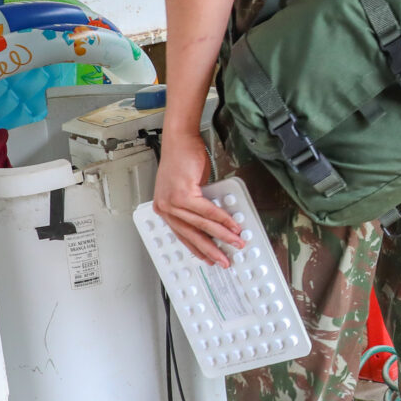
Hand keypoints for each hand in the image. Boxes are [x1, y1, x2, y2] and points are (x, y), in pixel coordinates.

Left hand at [153, 129, 242, 264]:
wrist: (180, 140)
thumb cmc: (183, 159)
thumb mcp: (189, 187)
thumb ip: (197, 205)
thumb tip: (214, 219)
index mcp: (164, 208)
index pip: (182, 235)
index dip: (198, 248)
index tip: (209, 258)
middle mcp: (165, 207)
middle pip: (191, 235)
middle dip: (211, 249)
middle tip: (224, 260)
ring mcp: (172, 201)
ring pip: (200, 225)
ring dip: (221, 235)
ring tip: (235, 242)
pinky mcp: (182, 194)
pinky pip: (206, 211)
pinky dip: (222, 219)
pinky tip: (232, 225)